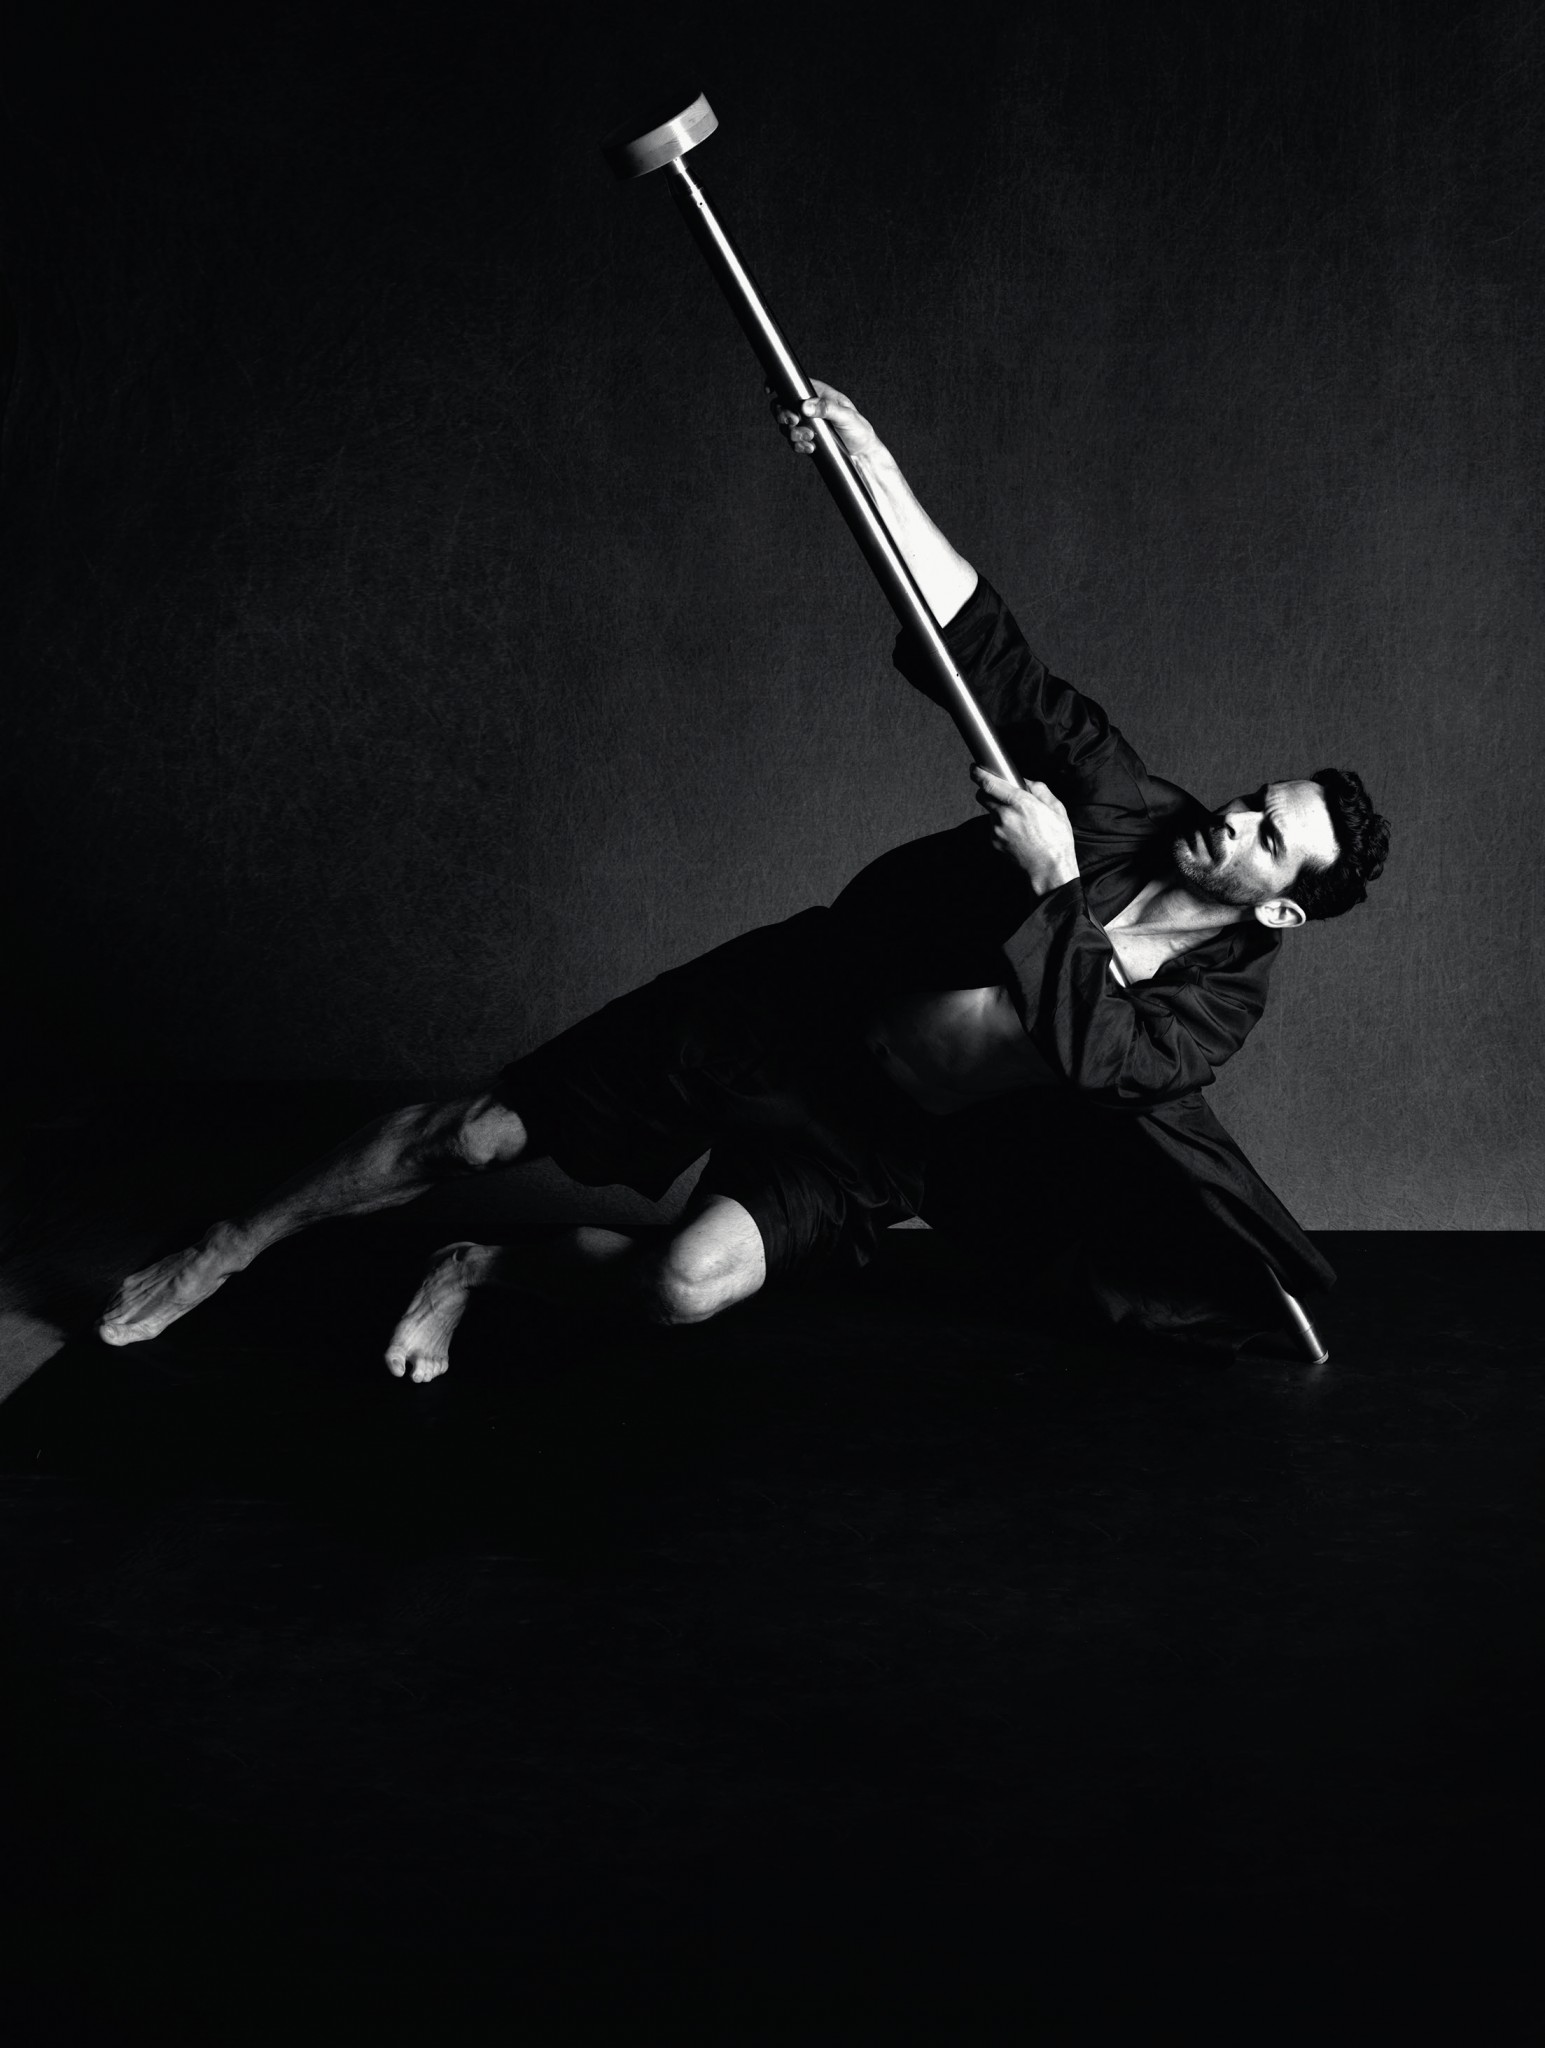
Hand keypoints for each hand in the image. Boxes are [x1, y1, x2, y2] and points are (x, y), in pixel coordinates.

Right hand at [768, 378, 879, 462]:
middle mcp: (810, 407)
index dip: (778, 385)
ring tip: (810, 438)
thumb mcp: (846, 416)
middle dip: (783, 415)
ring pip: (786, 426)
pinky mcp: (806, 439)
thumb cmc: (859, 430)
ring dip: (793, 433)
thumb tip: (805, 406)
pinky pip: (793, 441)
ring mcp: (807, 424)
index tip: (770, 391)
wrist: (862, 455)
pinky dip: (798, 445)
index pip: (794, 385)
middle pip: (782, 406)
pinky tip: (811, 448)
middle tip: (794, 422)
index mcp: (818, 394)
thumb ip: (827, 409)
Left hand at [972, 767, 1079, 895]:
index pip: (990, 783)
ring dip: (998, 811)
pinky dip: (1001, 826)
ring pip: (989, 812)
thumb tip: (1025, 781)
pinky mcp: (994, 841)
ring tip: (1019, 821)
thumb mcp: (1056, 808)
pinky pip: (993, 827)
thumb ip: (1039, 789)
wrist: (1049, 869)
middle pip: (983, 796)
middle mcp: (1004, 815)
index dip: (979, 774)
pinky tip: (1017, 833)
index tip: (975, 769)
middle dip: (988, 791)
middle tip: (1001, 794)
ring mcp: (997, 830)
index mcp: (1020, 803)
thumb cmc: (1056, 840)